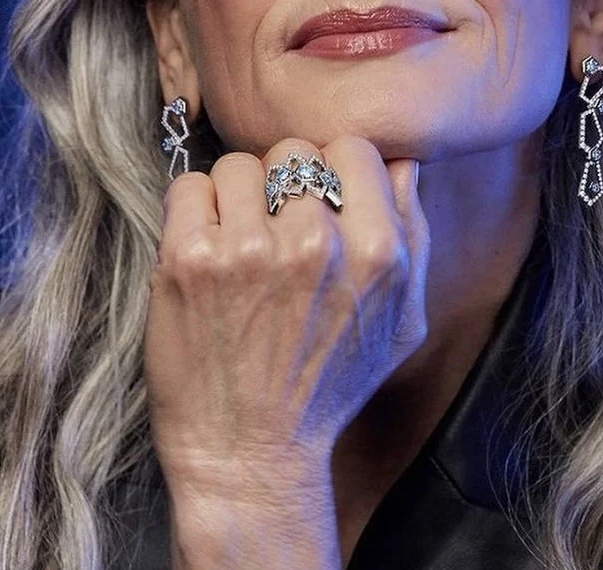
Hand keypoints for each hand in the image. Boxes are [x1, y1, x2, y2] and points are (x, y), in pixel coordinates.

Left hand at [143, 135, 429, 500]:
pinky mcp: (189, 259)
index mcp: (377, 252)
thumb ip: (413, 232)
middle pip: (293, 150)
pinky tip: (206, 251)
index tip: (317, 204)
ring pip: (239, 164)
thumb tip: (402, 158)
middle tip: (275, 229)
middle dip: (283, 182)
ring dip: (236, 198)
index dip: (333, 172)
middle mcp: (317, 244)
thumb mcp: (403, 319)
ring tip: (238, 245)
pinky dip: (194, 211)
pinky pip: (190, 186)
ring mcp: (248, 249)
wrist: (251, 454)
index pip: (352, 148)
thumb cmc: (328, 385)